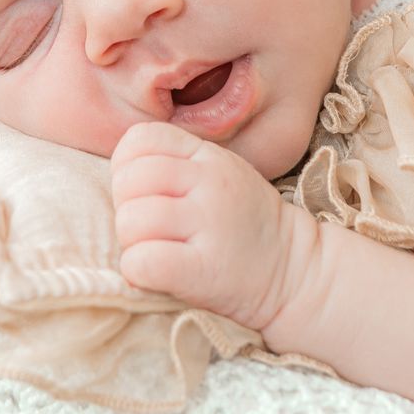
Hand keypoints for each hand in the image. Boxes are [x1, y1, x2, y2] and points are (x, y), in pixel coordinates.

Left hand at [110, 121, 305, 332]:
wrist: (294, 273)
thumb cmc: (244, 224)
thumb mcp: (220, 173)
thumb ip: (175, 162)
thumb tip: (119, 172)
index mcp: (209, 156)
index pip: (139, 140)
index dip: (127, 168)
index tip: (147, 195)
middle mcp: (210, 183)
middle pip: (128, 182)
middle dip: (127, 209)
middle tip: (152, 230)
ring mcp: (209, 225)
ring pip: (130, 222)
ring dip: (133, 244)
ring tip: (160, 251)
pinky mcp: (203, 270)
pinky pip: (141, 262)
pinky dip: (139, 272)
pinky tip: (159, 274)